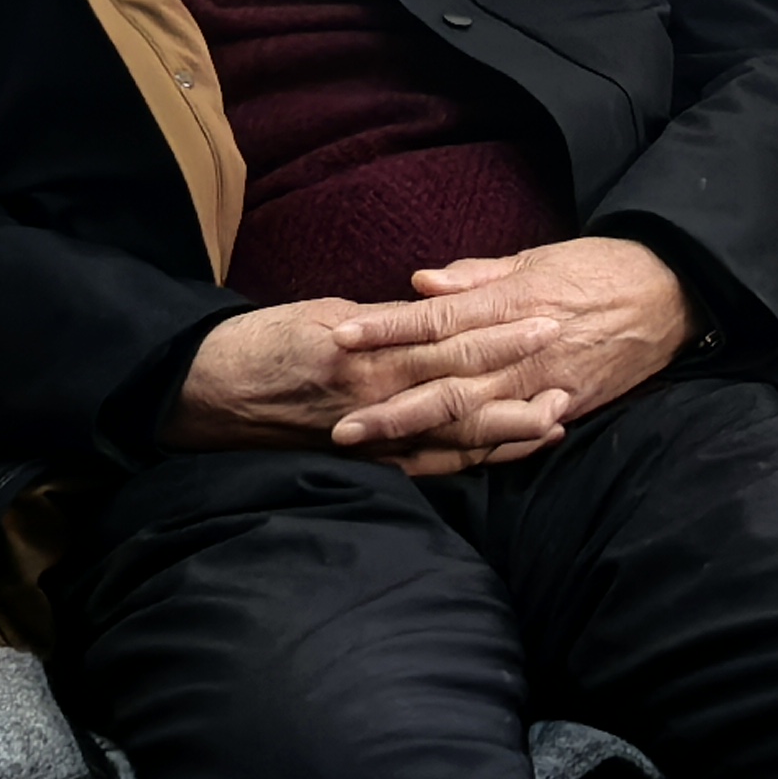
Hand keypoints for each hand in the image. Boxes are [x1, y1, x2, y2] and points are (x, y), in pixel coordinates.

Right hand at [163, 298, 574, 479]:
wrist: (206, 391)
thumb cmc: (264, 343)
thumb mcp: (327, 313)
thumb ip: (388, 321)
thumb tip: (437, 310)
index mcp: (369, 353)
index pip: (451, 341)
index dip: (502, 334)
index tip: (545, 319)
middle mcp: (376, 400)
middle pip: (464, 395)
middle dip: (520, 387)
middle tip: (571, 377)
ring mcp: (371, 439)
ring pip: (452, 439)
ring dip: (506, 432)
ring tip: (555, 420)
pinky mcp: (363, 463)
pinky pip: (425, 467)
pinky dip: (467, 463)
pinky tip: (500, 457)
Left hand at [323, 236, 697, 460]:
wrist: (675, 294)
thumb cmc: (603, 267)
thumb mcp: (541, 257)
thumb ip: (480, 276)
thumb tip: (422, 283)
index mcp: (514, 301)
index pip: (438, 318)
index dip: (388, 329)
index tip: (341, 337)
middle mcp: (524, 347)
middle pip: (447, 378)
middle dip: (392, 403)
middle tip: (339, 424)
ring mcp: (545, 383)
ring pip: (473, 415)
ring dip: (421, 434)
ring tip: (375, 450)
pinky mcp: (566, 408)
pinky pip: (512, 437)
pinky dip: (473, 454)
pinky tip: (434, 466)